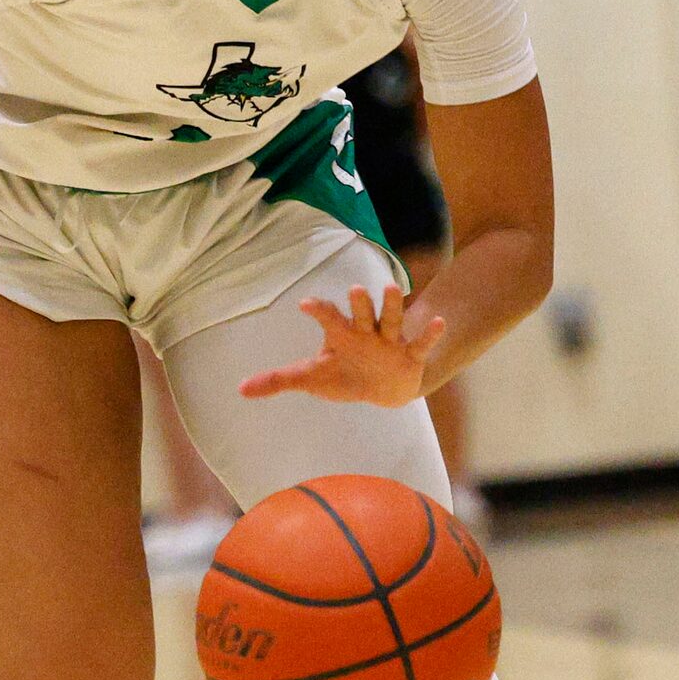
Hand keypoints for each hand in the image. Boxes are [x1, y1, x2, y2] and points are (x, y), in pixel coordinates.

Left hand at [238, 285, 447, 408]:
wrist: (384, 389)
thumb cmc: (344, 375)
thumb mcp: (312, 378)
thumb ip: (279, 380)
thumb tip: (240, 390)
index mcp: (341, 334)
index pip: (328, 318)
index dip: (318, 310)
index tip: (304, 304)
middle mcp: (366, 332)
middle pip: (362, 313)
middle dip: (359, 302)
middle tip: (354, 290)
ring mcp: (390, 341)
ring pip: (390, 320)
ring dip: (391, 306)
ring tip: (392, 289)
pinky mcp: (410, 355)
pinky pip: (421, 343)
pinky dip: (429, 333)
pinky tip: (438, 321)